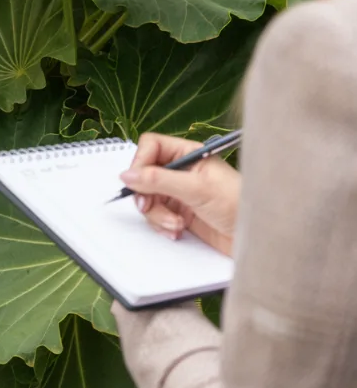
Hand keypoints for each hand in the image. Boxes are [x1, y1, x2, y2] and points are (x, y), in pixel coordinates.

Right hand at [119, 133, 240, 256]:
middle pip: (144, 175)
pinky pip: (157, 216)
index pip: (151, 147)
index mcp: (188, 154)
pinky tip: (177, 231)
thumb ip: (159, 180)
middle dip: (147, 195)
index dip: (140, 162)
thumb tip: (126, 175)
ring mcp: (179, 193)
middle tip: (151, 207)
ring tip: (176, 224)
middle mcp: (181, 171)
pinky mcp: (180, 214)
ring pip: (148, 198)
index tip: (138, 182)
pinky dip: (162, 225)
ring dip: (157, 214)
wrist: (260, 241)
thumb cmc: (239, 206)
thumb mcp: (197, 189)